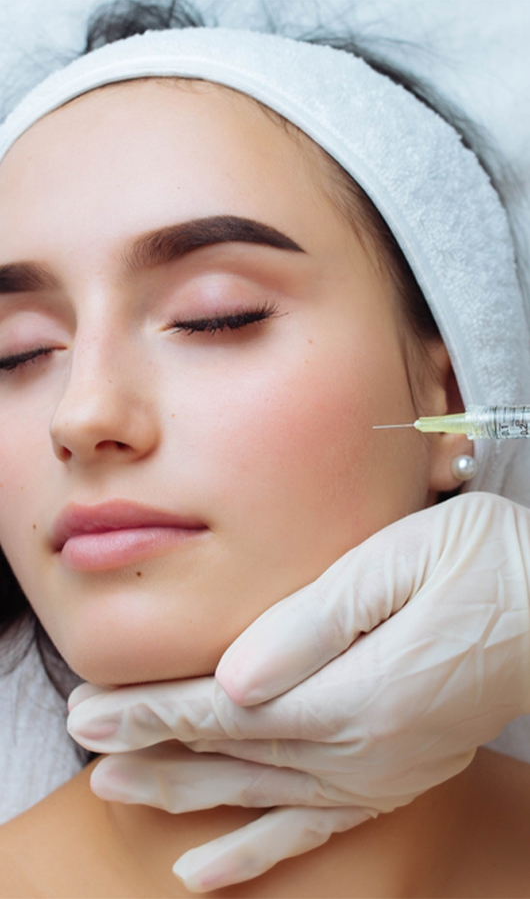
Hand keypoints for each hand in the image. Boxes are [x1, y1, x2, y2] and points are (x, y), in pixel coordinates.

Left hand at [67, 492, 529, 891]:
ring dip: (182, 794)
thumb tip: (234, 674)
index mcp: (356, 692)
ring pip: (257, 796)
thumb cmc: (484, 564)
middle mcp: (362, 749)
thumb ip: (314, 622)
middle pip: (230, 755)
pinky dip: (254, 852)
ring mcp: (379, 772)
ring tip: (116, 790)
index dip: (153, 711)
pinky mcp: (392, 777)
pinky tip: (207, 874)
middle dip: (149, 749)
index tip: (89, 710)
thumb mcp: (399, 565)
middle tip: (82, 742)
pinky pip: (311, 829)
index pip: (226, 710)